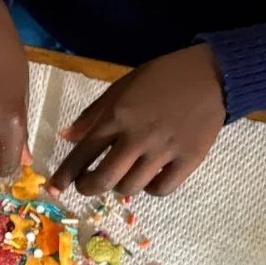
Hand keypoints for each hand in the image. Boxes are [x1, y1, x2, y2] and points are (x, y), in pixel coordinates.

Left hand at [49, 45, 225, 198]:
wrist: (211, 75)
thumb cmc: (162, 77)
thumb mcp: (122, 86)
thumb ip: (93, 114)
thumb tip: (66, 136)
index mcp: (118, 116)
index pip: (83, 152)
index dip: (65, 174)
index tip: (54, 188)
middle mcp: (137, 136)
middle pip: (104, 178)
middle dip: (88, 187)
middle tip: (87, 185)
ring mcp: (164, 150)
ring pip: (130, 187)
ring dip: (119, 187)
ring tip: (122, 176)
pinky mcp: (189, 160)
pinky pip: (161, 189)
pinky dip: (151, 188)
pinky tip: (150, 177)